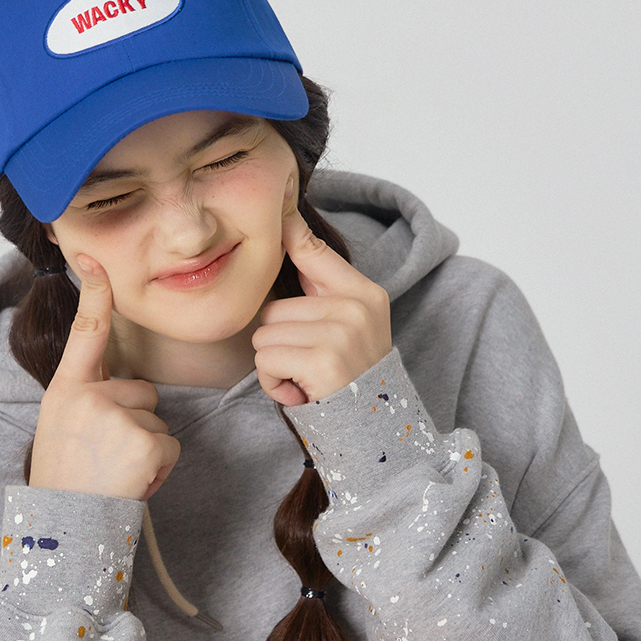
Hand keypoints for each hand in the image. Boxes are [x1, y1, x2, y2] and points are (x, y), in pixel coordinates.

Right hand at [29, 267, 179, 498]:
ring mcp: (117, 418)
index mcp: (66, 389)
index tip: (94, 258)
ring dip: (146, 449)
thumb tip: (123, 382)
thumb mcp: (63, 427)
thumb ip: (88, 397)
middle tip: (105, 458)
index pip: (85, 332)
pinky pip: (169, 445)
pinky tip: (131, 482)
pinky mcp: (144, 443)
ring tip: (115, 472)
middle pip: (142, 391)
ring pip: (158, 420)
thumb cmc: (65, 481)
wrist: (64, 530)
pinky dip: (158, 468)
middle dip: (135, 424)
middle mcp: (89, 396)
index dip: (94, 293)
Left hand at [252, 186, 391, 421]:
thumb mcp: (348, 328)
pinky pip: (266, 359)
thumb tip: (290, 231)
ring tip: (306, 380)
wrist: (376, 433)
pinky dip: (274, 384)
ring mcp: (342, 332)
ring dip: (275, 366)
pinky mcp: (323, 360)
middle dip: (279, 343)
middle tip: (308, 367)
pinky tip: (301, 393)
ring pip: (264, 335)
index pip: (315, 252)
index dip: (290, 233)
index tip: (280, 207)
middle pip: (274, 308)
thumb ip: (322, 289)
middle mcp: (357, 307)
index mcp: (365, 294)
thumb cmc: (352, 381)